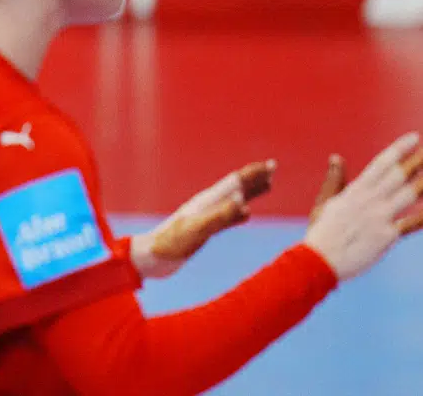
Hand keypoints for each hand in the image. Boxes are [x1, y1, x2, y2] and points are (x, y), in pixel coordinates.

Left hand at [132, 160, 275, 278]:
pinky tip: (246, 212)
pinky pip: (227, 217)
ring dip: (250, 191)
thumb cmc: (170, 244)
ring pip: (233, 199)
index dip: (252, 174)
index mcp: (206, 202)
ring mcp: (205, 217)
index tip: (271, 164)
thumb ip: (219, 216)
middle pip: (235, 186)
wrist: (150, 258)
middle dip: (254, 176)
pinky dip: (240, 212)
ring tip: (267, 184)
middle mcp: (207, 205)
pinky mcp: (203, 230)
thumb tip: (243, 200)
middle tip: (272, 166)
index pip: (234, 183)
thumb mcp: (197, 231)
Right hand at [304, 133, 422, 281]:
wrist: (321, 259)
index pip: (382, 163)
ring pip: (409, 195)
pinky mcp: (387, 236)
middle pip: (400, 175)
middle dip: (419, 159)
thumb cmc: (321, 231)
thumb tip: (336, 157)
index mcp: (356, 189)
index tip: (414, 137)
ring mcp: (380, 217)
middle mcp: (370, 200)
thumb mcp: (326, 201)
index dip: (399, 149)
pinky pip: (412, 224)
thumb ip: (335, 179)